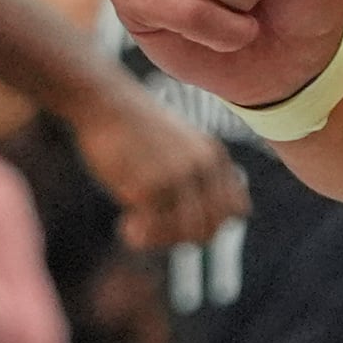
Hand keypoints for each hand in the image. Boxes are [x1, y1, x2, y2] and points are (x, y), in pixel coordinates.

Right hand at [61, 86, 246, 251]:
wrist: (106, 101)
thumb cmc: (135, 127)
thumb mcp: (179, 144)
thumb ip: (196, 174)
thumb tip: (200, 223)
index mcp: (215, 156)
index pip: (237, 210)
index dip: (213, 223)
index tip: (181, 218)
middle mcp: (204, 168)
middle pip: (212, 229)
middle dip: (183, 237)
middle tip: (156, 227)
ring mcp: (179, 178)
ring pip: (186, 235)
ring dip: (161, 240)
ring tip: (137, 227)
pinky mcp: (151, 187)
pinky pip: (154, 231)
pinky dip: (140, 237)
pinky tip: (126, 225)